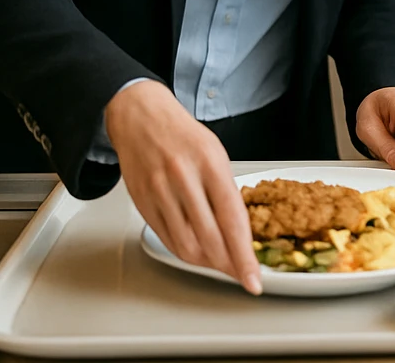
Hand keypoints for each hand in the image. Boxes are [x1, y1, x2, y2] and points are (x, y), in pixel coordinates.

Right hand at [104, 81, 260, 293]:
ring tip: (220, 265)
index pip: (232, 219)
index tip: (253, 277)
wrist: (141, 117)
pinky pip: (165, 238)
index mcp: (210, 164)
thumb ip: (226, 190)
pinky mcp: (141, 202)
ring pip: (185, 243)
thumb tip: (237, 231)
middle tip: (240, 275)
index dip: (244, 254)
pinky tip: (196, 254)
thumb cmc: (184, 135)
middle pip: (209, 238)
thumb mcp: (216, 154)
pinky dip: (183, 251)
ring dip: (206, 262)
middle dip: (228, 264)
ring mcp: (159, 192)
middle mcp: (184, 179)